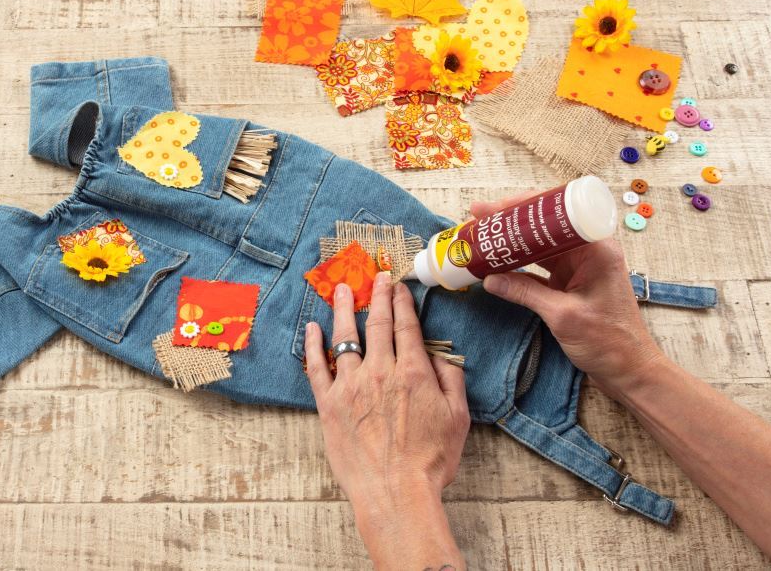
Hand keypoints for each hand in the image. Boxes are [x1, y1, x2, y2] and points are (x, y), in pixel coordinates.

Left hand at [304, 271, 468, 568]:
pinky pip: (316, 367)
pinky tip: (312, 328)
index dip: (402, 302)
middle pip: (377, 323)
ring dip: (343, 309)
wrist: (395, 492)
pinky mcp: (329, 404)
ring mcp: (351, 386)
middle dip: (378, 296)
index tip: (398, 286)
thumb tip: (441, 354)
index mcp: (413, 371)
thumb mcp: (458, 418)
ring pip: (344, 337)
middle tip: (377, 278)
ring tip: (342, 289)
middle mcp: (380, 370)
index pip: (406, 325)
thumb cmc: (431, 460)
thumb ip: (450, 379)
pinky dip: (313, 344)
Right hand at [472, 193, 664, 401]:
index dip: (522, 207)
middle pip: (545, 226)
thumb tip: (489, 279)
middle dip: (511, 221)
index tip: (493, 209)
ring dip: (512, 242)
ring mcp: (578, 266)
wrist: (628, 369)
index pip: (556, 215)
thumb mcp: (563, 315)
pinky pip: (538, 266)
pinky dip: (518, 264)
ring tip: (482, 235)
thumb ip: (525, 294)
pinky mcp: (569, 282)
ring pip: (539, 245)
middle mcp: (588, 251)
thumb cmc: (609, 341)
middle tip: (478, 216)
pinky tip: (496, 263)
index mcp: (597, 249)